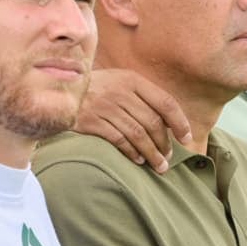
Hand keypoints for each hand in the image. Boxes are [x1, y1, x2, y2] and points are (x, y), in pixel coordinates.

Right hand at [74, 68, 192, 171]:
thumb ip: (143, 98)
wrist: (60, 90)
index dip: (180, 122)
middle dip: (164, 144)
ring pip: (138, 134)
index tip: (186, 139)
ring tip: (159, 166)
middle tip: (169, 158)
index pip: (165, 102)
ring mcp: (105, 106)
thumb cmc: (98, 89)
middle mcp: (120, 91)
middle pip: (153, 122)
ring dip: (152, 153)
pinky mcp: (91, 121)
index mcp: (132, 80)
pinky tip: (138, 160)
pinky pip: (119, 140)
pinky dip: (132, 152)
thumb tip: (171, 124)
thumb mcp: (120, 83)